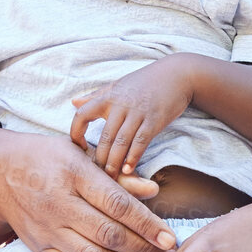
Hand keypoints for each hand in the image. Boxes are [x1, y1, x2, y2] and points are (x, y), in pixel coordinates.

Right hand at [0, 130, 175, 251]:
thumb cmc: (48, 158)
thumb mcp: (82, 153)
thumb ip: (118, 176)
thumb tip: (153, 191)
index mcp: (74, 174)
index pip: (117, 204)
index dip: (146, 225)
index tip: (170, 239)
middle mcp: (59, 204)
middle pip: (108, 235)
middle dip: (143, 251)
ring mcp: (47, 229)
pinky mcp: (38, 247)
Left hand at [69, 57, 194, 176]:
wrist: (177, 75)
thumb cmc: (145, 81)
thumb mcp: (117, 85)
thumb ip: (96, 96)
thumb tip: (73, 102)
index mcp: (108, 97)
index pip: (82, 114)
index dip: (75, 132)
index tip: (79, 146)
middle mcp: (120, 105)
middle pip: (104, 136)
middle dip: (99, 158)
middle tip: (96, 174)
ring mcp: (137, 113)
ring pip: (121, 142)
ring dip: (114, 162)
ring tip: (110, 176)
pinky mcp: (154, 121)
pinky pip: (140, 142)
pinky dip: (133, 158)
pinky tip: (128, 169)